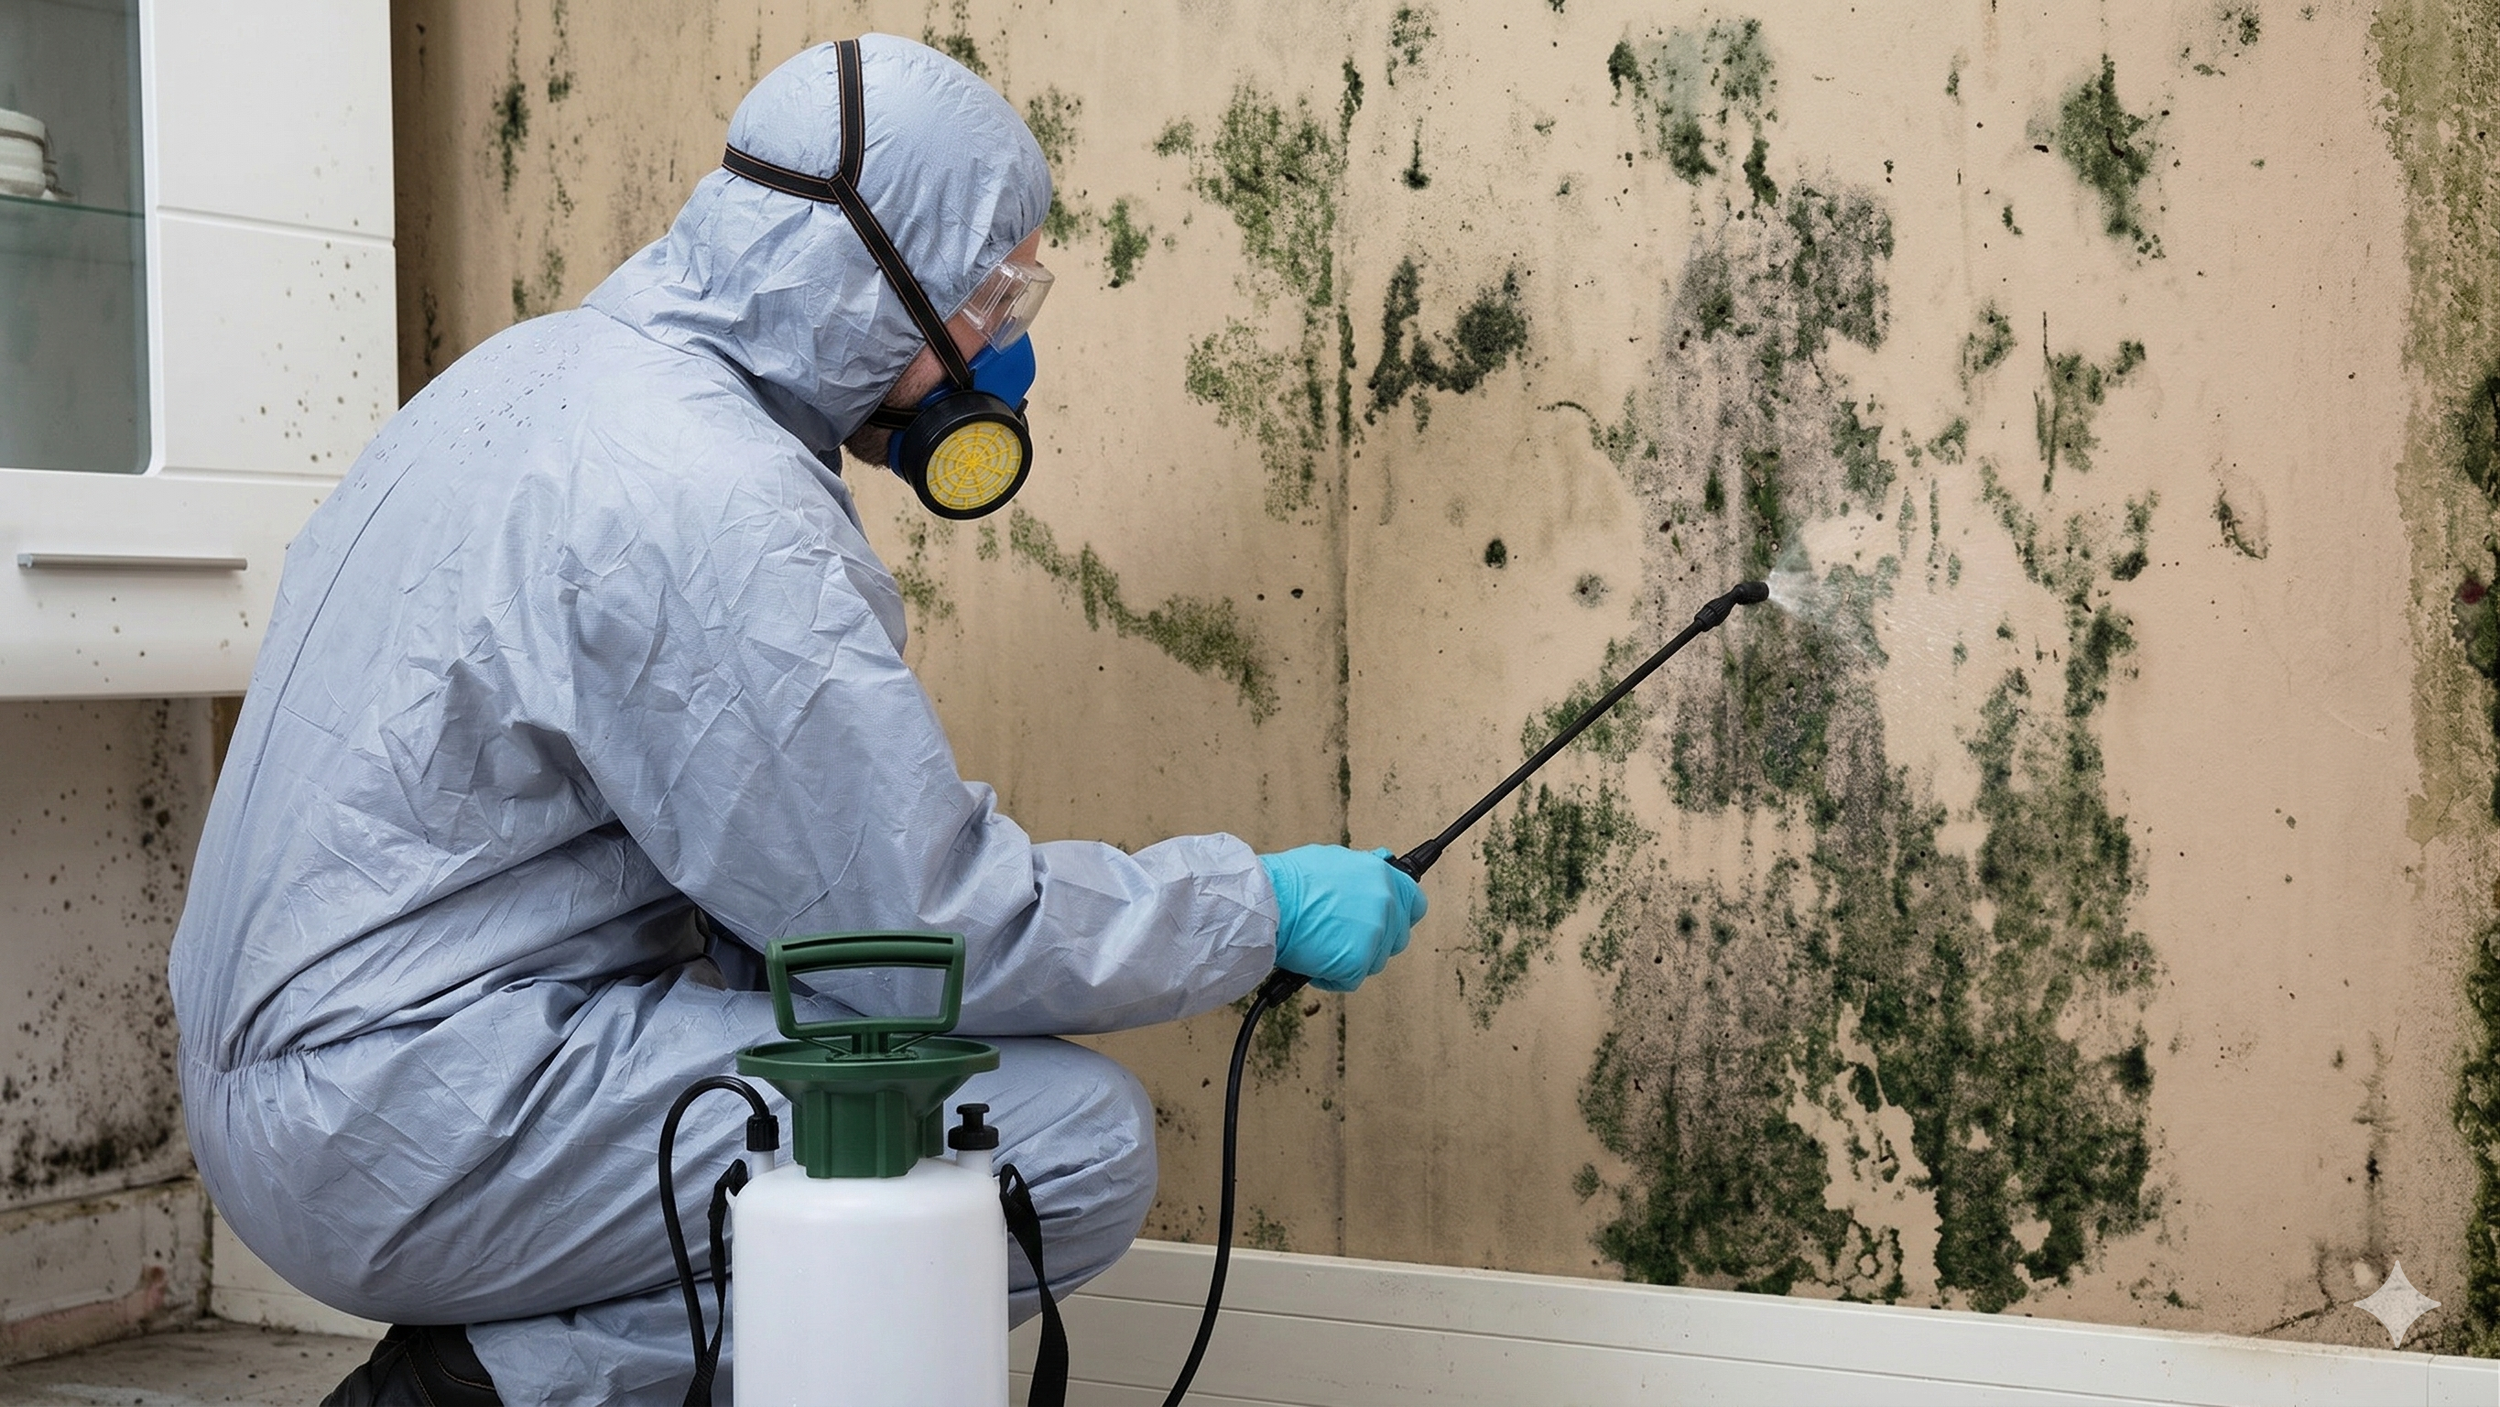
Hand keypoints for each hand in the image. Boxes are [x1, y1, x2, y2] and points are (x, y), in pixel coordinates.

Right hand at [1257, 845, 1427, 992]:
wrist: (1265, 903)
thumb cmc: (1289, 881)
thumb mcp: (1333, 860)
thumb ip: (1364, 868)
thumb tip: (1381, 862)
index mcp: (1382, 877)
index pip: (1415, 902)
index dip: (1402, 914)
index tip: (1389, 921)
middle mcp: (1385, 904)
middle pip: (1397, 938)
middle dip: (1373, 941)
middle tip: (1342, 936)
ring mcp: (1374, 935)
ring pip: (1374, 961)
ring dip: (1352, 959)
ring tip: (1320, 943)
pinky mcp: (1356, 962)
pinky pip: (1350, 980)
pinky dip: (1331, 976)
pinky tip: (1312, 959)